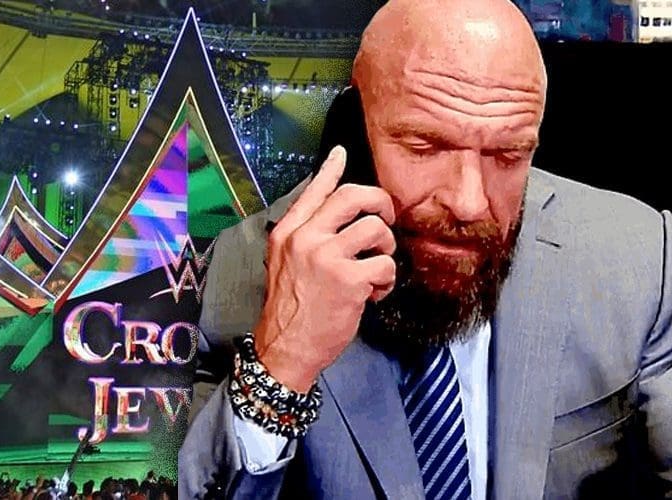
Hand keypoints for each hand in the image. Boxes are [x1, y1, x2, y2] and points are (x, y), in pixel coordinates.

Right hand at [254, 145, 396, 391]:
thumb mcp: (284, 264)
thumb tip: (328, 217)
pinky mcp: (349, 280)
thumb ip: (304, 237)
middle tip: (386, 220)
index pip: (313, 192)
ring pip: (375, 229)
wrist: (286, 348)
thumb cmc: (290, 309)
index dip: (330, 170)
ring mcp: (327, 257)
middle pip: (353, 197)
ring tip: (377, 269)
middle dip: (380, 203)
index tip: (340, 153)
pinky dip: (386, 281)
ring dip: (386, 248)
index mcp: (288, 233)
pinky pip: (384, 265)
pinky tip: (374, 294)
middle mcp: (305, 238)